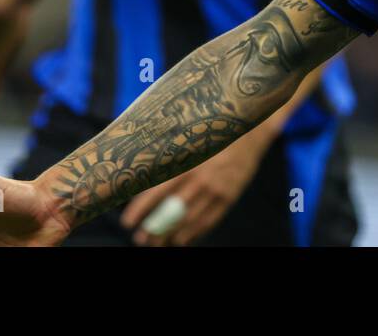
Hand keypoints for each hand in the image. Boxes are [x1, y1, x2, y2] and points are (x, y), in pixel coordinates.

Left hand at [119, 135, 269, 245]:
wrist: (250, 134)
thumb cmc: (214, 135)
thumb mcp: (192, 143)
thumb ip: (173, 159)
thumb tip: (147, 179)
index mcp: (187, 163)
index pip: (158, 191)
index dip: (141, 209)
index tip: (128, 222)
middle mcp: (200, 179)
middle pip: (172, 211)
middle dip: (155, 228)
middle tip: (141, 239)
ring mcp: (216, 190)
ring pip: (190, 220)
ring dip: (173, 235)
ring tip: (160, 243)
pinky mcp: (229, 197)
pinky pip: (209, 221)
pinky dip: (195, 233)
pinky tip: (184, 239)